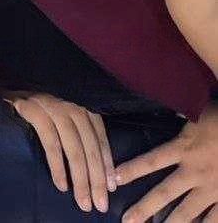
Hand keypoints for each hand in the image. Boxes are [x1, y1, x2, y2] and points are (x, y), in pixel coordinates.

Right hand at [3, 91, 116, 213]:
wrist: (6, 90)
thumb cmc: (37, 107)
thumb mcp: (62, 116)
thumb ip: (78, 134)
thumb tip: (98, 169)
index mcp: (81, 104)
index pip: (99, 137)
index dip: (106, 163)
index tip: (111, 188)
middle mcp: (70, 103)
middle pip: (89, 145)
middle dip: (96, 177)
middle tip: (100, 204)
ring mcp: (52, 105)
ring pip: (73, 146)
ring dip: (80, 177)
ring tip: (83, 201)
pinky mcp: (33, 109)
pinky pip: (50, 142)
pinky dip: (57, 165)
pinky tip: (61, 184)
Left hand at [114, 100, 217, 221]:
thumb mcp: (201, 111)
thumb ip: (183, 116)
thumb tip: (166, 109)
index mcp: (186, 148)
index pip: (152, 161)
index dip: (131, 170)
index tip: (112, 179)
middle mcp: (195, 172)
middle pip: (164, 194)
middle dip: (144, 209)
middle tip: (126, 222)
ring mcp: (212, 190)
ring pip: (187, 213)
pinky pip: (214, 220)